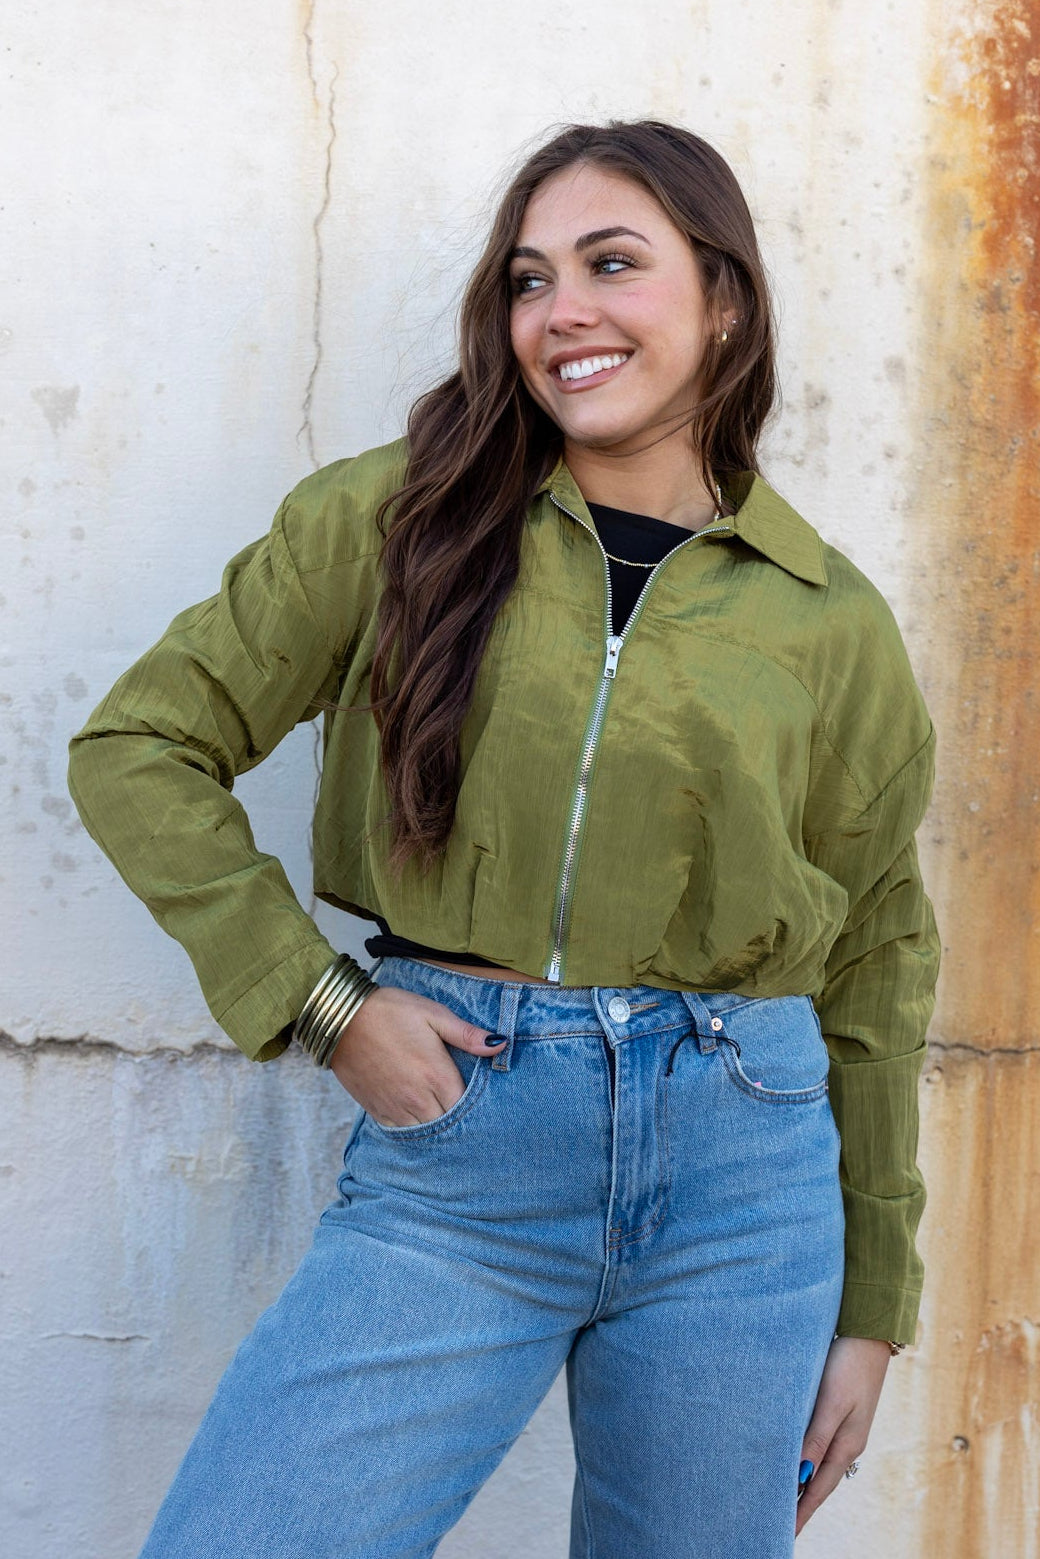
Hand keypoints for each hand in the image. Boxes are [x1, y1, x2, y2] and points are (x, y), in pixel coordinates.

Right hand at [326, 984, 504, 1125]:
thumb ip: (467, 1034)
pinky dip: (413, 1128)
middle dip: (458, 1121)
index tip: (482, 1102)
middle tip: (465, 1112)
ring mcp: (396, 1108)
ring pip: (425, 1133)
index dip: (477, 1108)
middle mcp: (418, 1099)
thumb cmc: (391, 1011)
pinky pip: (402, 1132)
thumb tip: (500, 1045)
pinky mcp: (377, 1111)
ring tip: (443, 1115)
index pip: (467, 1109)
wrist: (341, 1018)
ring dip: (436, 1127)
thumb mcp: (433, 1014)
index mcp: (437, 1076)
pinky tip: (418, 1116)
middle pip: (448, 1126)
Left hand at [795, 1336, 890, 1534]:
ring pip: (818, 1465)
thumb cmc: (849, 1364)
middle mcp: (847, 1443)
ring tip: (781, 1502)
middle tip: (777, 1526)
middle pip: (819, 1483)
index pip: (817, 1489)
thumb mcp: (832, 1401)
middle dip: (800, 1506)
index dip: (800, 1513)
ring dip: (801, 1484)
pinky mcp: (839, 1412)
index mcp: (846, 1445)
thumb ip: (816, 1437)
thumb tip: (799, 1476)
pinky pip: (818, 1446)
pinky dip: (805, 1461)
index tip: (783, 1535)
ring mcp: (845, 1428)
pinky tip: (795, 1462)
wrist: (869, 1332)